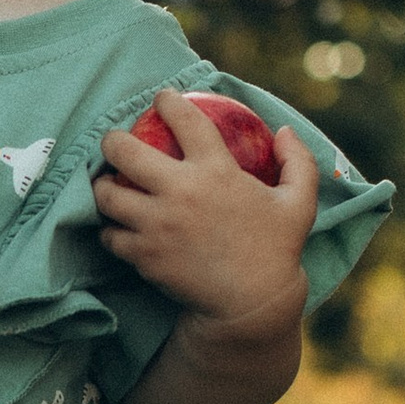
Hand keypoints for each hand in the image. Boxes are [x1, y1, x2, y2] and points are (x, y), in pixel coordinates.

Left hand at [95, 89, 319, 340]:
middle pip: (124, 151)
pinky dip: (111, 228)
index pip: (184, 120)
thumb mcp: (300, 203)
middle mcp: (180, 192)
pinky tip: (117, 224)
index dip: (168, 102)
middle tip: (113, 142)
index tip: (162, 99)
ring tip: (108, 184)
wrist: (251, 304)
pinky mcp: (143, 255)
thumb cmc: (276, 250)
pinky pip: (110, 234)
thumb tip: (285, 131)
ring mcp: (157, 225)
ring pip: (106, 194)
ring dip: (103, 186)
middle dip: (112, 140)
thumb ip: (299, 162)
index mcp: (217, 171)